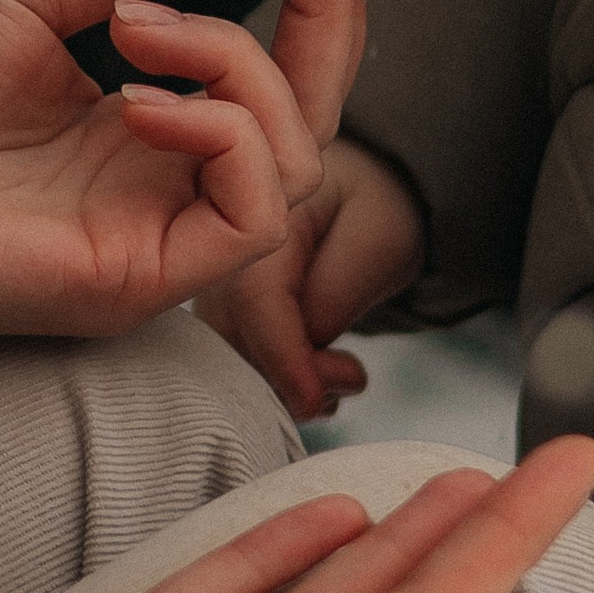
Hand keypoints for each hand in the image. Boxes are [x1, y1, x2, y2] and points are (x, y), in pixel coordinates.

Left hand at [0, 0, 361, 337]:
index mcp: (144, 128)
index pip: (277, 72)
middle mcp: (163, 187)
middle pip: (312, 116)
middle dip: (327, 11)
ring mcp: (156, 239)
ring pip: (294, 160)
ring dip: (241, 63)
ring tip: (134, 27)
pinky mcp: (136, 282)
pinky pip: (248, 213)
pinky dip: (221, 131)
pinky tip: (137, 95)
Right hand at [196, 134, 428, 422]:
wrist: (357, 192)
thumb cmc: (371, 206)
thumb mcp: (379, 237)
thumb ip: (338, 296)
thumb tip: (304, 360)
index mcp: (259, 211)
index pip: (254, 301)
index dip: (284, 359)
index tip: (316, 400)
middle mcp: (223, 252)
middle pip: (233, 337)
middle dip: (290, 378)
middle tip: (353, 377)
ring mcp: (214, 285)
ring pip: (230, 359)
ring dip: (286, 383)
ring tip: (343, 375)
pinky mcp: (221, 314)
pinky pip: (237, 360)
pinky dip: (279, 380)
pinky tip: (319, 378)